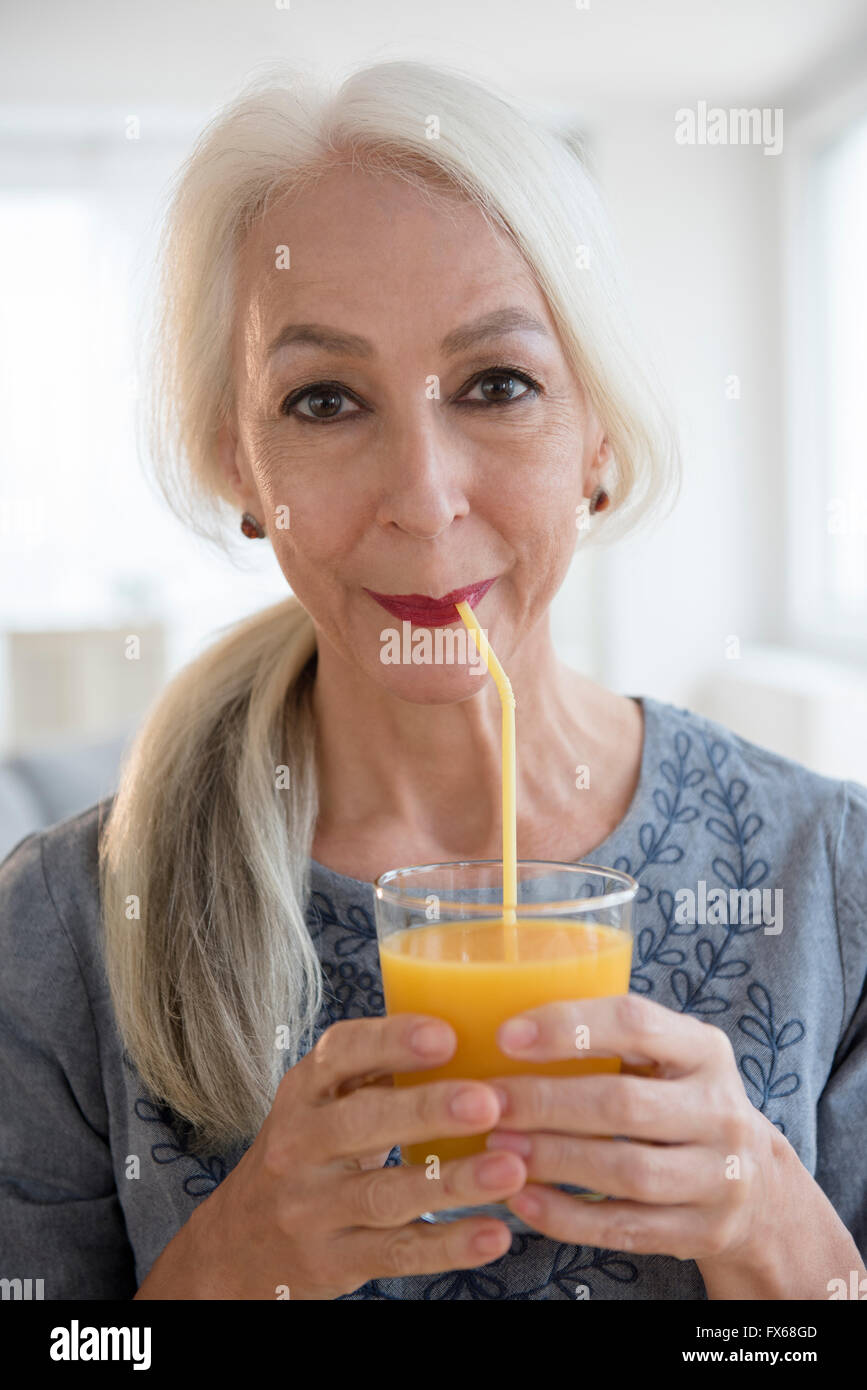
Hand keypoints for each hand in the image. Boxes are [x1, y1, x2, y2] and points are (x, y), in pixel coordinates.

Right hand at [147, 1015, 526, 1299]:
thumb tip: (475, 1028)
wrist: (238, 1245)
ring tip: (511, 1169)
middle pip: (361, 1123)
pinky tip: (495, 1234)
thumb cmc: (309, 1153)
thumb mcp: (322, 1104)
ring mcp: (311, 1208)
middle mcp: (299, 1146)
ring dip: (451, 1182)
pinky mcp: (333, 1261)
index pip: (338, 1055)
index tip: (445, 1034)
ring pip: (385, 1194)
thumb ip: (377, 1072)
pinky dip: (448, 1245)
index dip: (390, 1042)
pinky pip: (396, 1252)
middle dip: (427, 1110)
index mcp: (304, 1092)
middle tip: (488, 1102)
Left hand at [482, 993, 781, 1268]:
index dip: (568, 1026)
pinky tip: (522, 1199)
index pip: (636, 1022)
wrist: (757, 1188)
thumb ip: (610, 1039)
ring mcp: (720, 1176)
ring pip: (625, 1171)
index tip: (506, 1036)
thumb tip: (504, 1029)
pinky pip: (625, 1227)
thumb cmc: (681, 1104)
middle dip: (545, 1102)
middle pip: (623, 1104)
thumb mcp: (668, 1059)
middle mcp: (720, 1110)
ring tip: (498, 1147)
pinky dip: (566, 1216)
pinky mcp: (705, 1231)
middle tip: (489, 1103)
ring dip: (552, 1159)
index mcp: (705, 1049)